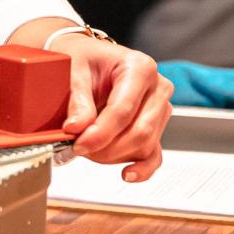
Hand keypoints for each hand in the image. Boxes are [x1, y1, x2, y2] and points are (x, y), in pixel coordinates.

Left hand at [54, 35, 173, 181]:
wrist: (88, 58)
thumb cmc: (84, 59)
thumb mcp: (73, 69)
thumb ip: (77, 99)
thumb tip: (76, 127)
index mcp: (140, 67)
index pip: (124, 110)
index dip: (100, 132)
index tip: (77, 143)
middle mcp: (157, 88)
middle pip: (138, 131)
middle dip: (105, 147)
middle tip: (77, 148)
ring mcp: (160, 109)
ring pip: (144, 145)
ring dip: (113, 155)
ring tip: (87, 148)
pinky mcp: (156, 127)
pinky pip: (154, 155)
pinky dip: (141, 168)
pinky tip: (126, 174)